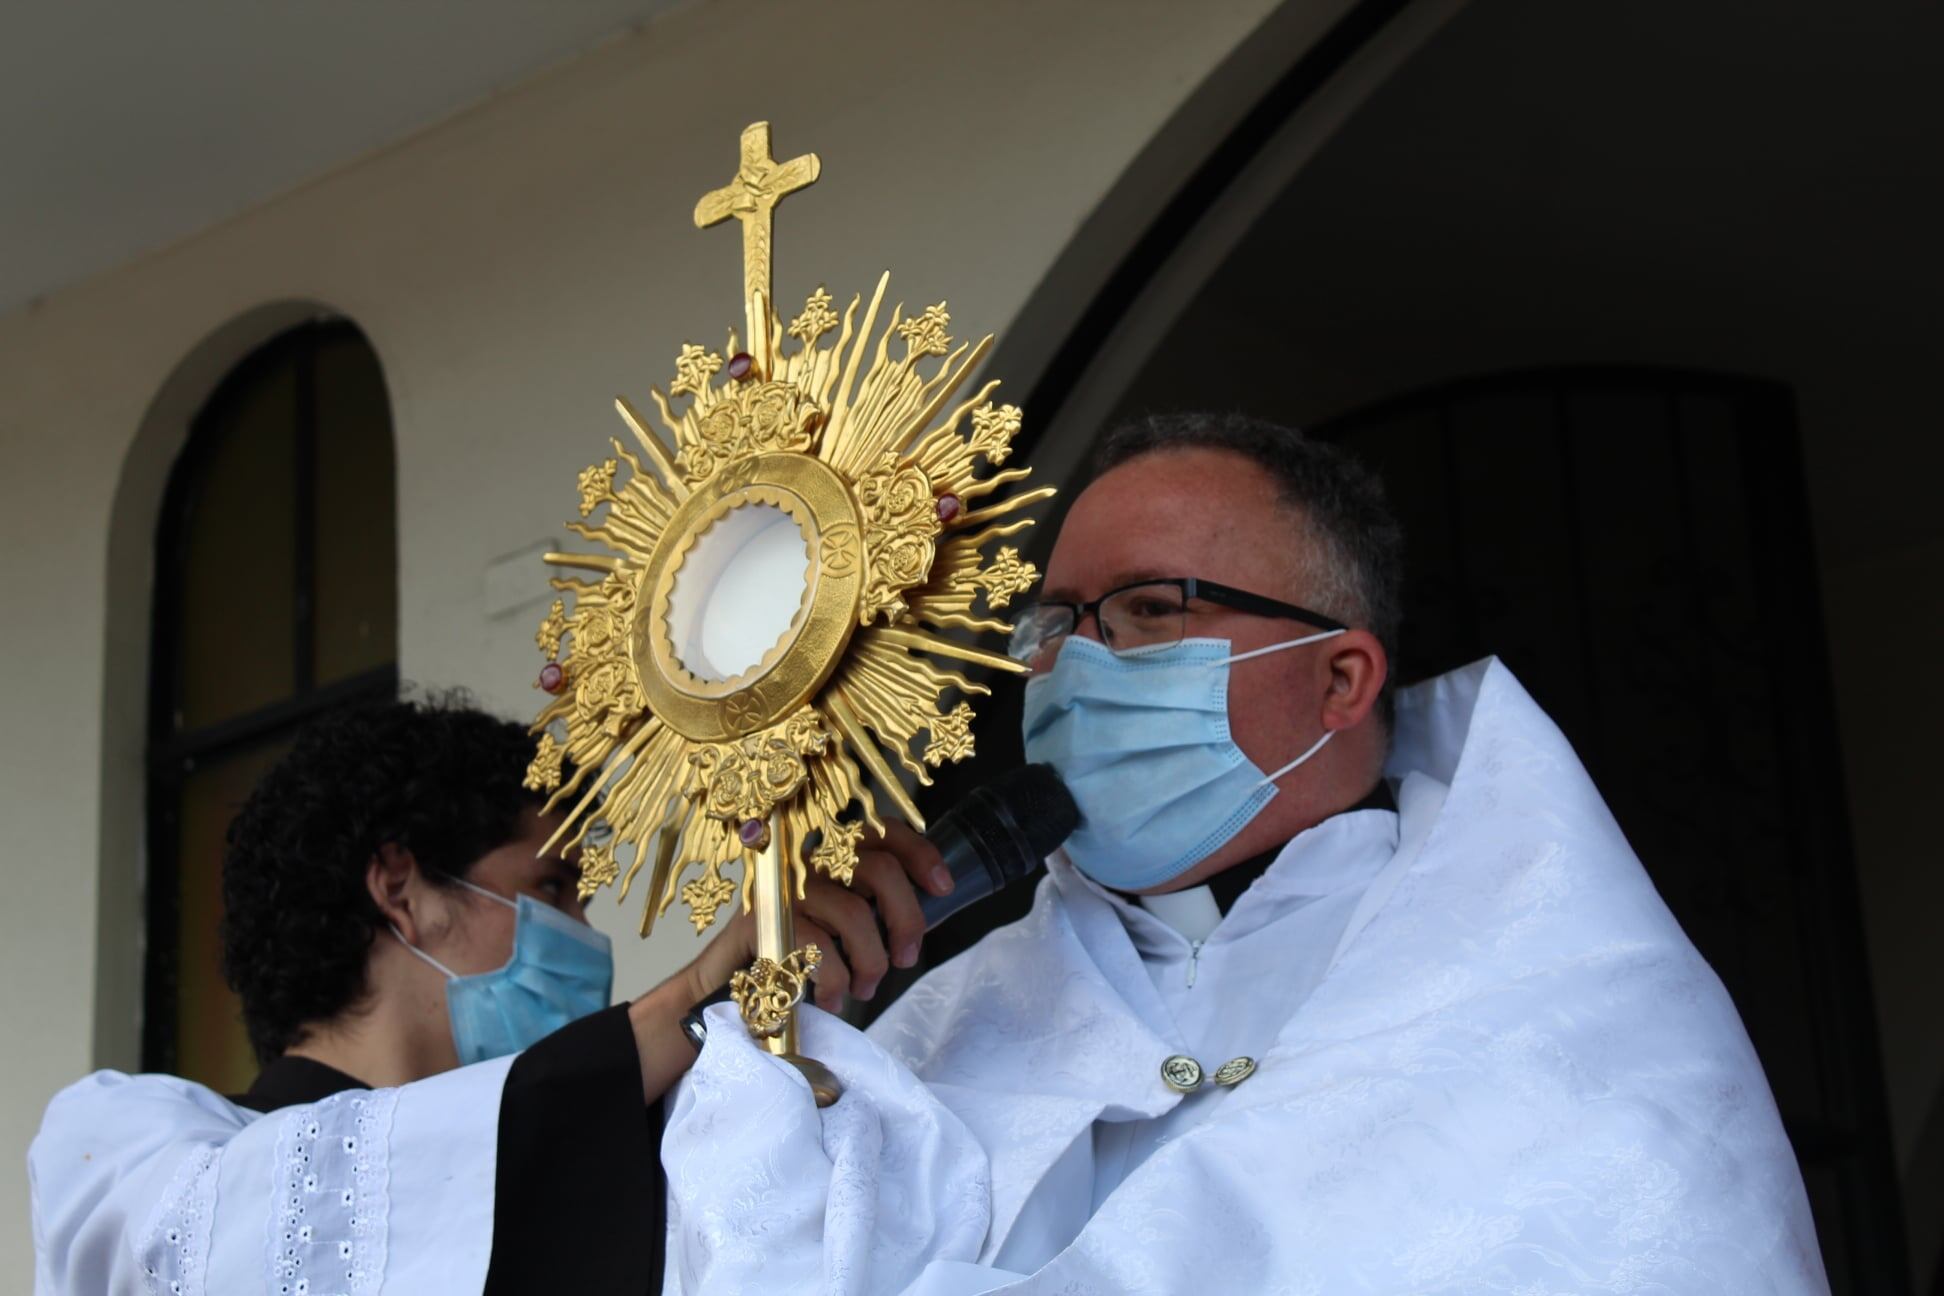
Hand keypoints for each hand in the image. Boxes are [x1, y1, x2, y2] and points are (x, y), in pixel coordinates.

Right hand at [678, 819, 951, 1010]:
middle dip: (906, 918)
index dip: (919, 853)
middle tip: (905, 959)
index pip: (881, 832)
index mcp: (829, 856)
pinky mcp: (763, 919)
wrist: (718, 989)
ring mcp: (784, 886)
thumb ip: (867, 913)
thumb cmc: (785, 958)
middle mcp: (807, 860)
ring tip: (864, 989)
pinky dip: (836, 979)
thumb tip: (913, 926)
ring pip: (854, 914)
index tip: (942, 888)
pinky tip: (834, 998)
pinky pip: (818, 946)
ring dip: (871, 961)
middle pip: (879, 868)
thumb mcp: (833, 928)